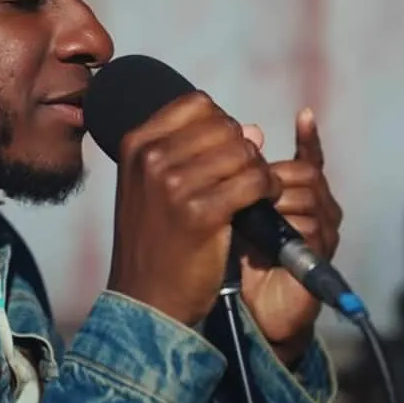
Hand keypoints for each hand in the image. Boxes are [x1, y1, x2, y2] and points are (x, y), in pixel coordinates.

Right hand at [107, 91, 282, 326]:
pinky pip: (253, 181)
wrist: (147, 298)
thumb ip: (199, 152)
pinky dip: (266, 189)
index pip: (197, 104)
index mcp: (136, 143)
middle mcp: (151, 157)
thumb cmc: (157, 240)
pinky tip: (261, 204)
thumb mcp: (157, 187)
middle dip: (244, 149)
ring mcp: (174, 183)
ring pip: (243, 151)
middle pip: (224, 125)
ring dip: (259, 170)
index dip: (221, 125)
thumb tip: (255, 130)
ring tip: (255, 192)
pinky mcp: (201, 212)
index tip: (223, 153)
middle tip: (245, 177)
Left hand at [237, 109, 342, 363]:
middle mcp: (320, 207)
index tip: (303, 113)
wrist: (252, 310)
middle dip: (268, 177)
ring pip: (306, 196)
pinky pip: (309, 226)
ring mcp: (325, 230)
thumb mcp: (232, 209)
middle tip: (237, 189)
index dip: (309, 137)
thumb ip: (236, 177)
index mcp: (300, 194)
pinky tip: (264, 233)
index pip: (310, 158)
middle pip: (305, 173)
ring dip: (272, 202)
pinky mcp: (322, 253)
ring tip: (244, 216)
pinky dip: (283, 226)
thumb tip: (243, 130)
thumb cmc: (242, 257)